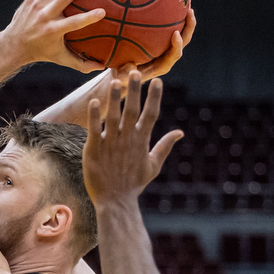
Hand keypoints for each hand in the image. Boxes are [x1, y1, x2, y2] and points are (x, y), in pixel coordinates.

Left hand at [0, 0, 107, 72]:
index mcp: (54, 30)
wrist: (15, 43)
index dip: (87, 18)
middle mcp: (45, 15)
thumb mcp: (61, 58)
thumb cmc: (42, 52)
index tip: (102, 11)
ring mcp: (37, 4)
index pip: (73, 24)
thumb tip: (103, 66)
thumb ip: (82, 63)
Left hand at [82, 72, 183, 203]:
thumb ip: (165, 146)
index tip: (157, 80)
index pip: (151, 115)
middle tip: (135, 72)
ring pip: (113, 117)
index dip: (154, 97)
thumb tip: (179, 132)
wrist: (115, 202)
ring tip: (116, 81)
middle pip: (132, 111)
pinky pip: (94, 130)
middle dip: (135, 91)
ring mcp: (111, 144)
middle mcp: (128, 140)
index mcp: (142, 141)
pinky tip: (94, 102)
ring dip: (115, 99)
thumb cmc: (133, 184)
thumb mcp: (153, 165)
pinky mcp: (94, 150)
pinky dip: (95, 116)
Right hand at [113, 8, 196, 87]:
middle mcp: (168, 55)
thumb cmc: (125, 75)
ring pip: (182, 31)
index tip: (175, 34)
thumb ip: (126, 74)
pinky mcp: (164, 41)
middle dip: (189, 26)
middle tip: (189, 10)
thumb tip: (130, 68)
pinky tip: (172, 0)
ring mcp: (167, 47)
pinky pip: (173, 26)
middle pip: (184, 40)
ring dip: (186, 17)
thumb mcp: (122, 76)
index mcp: (162, 65)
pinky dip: (175, 14)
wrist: (127, 74)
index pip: (174, 55)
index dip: (177, 45)